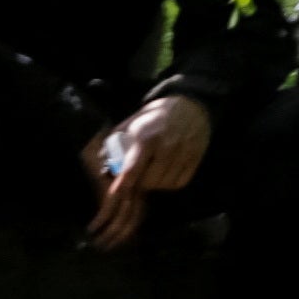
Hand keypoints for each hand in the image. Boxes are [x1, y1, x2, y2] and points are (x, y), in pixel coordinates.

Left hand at [82, 94, 213, 250]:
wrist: (189, 106)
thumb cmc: (153, 118)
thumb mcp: (131, 124)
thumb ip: (115, 142)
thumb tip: (102, 162)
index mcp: (146, 137)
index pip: (133, 167)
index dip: (124, 183)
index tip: (115, 192)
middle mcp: (167, 145)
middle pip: (149, 181)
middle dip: (139, 182)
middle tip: (137, 175)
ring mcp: (183, 152)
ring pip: (164, 184)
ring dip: (155, 184)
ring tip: (151, 172)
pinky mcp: (195, 158)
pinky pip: (179, 182)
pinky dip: (170, 183)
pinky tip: (165, 172)